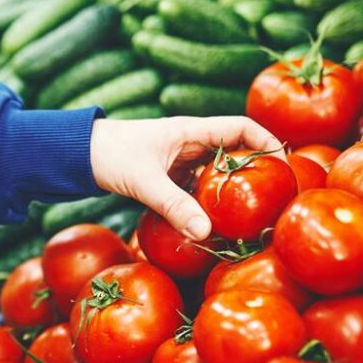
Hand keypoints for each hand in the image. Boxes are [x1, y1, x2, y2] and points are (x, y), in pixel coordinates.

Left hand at [89, 116, 283, 239]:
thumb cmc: (110, 155)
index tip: (284, 166)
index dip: (266, 142)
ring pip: (217, 175)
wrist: (78, 155)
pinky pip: (198, 189)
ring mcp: (181, 160)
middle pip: (235, 153)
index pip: (241, 128)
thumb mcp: (145, 182)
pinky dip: (208, 204)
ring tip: (249, 217)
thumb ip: (175, 206)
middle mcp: (191, 142)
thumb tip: (206, 234)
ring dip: (230, 193)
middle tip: (273, 199)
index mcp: (191, 130)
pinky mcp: (170, 177)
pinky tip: (214, 224)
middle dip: (255, 174)